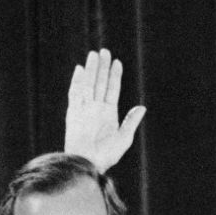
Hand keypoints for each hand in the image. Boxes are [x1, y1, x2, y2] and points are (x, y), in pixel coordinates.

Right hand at [63, 49, 145, 172]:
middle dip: (102, 67)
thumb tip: (142, 107)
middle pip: (100, 83)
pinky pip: (75, 94)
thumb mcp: (124, 138)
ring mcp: (85, 109)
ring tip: (95, 54)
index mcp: (109, 114)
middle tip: (105, 51)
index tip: (117, 62)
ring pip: (89, 84)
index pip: (112, 89)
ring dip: (92, 70)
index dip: (115, 76)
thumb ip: (131, 121)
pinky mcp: (74, 113)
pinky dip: (77, 81)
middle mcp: (96, 109)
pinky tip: (80, 69)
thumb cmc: (106, 155)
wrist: (88, 163)